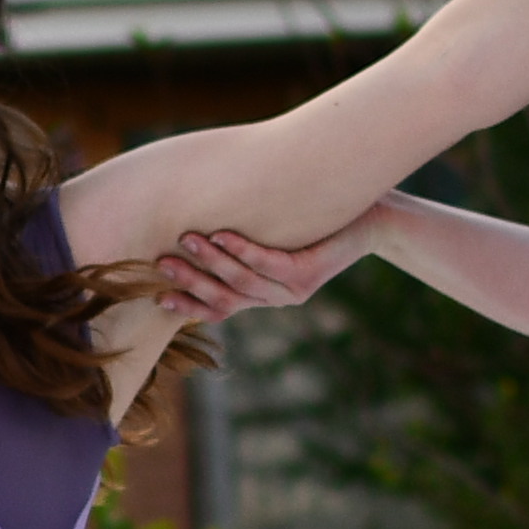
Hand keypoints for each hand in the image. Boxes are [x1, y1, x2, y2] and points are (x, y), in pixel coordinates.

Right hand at [154, 207, 396, 321]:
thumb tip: (191, 224)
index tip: (155, 296)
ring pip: (242, 281)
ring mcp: (293, 292)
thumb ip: (240, 243)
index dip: (187, 305)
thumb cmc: (316, 222)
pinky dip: (242, 249)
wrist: (372, 220)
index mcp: (263, 295)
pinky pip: (268, 264)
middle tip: (160, 263)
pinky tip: (222, 233)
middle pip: (223, 297)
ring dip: (210, 261)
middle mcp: (275, 300)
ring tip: (186, 239)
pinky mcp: (308, 276)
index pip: (217, 309)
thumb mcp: (273, 236)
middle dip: (189, 281)